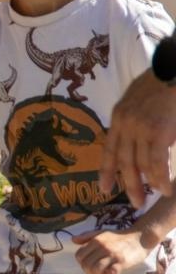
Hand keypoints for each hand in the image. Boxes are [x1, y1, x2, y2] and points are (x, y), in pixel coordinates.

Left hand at [73, 228, 147, 273]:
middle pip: (86, 265)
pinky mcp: (122, 262)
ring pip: (96, 270)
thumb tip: (73, 240)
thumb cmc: (119, 237)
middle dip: (89, 272)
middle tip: (97, 272)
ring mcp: (112, 255)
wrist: (140, 238)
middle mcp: (102, 247)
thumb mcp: (102, 233)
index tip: (90, 264)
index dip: (82, 262)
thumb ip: (87, 236)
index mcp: (96, 240)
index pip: (79, 255)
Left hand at [99, 70, 175, 206]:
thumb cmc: (162, 82)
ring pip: (142, 164)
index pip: (109, 149)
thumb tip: (135, 137)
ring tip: (155, 194)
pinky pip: (157, 162)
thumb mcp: (138, 98)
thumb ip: (133, 117)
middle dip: (129, 184)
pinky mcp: (158, 132)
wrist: (174, 71)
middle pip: (124, 161)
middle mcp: (125, 124)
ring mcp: (141, 128)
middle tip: (135, 202)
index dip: (106, 171)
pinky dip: (161, 177)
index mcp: (119, 116)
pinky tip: (165, 188)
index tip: (104, 189)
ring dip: (149, 183)